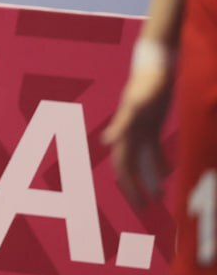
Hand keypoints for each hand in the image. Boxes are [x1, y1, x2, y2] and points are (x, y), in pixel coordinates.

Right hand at [101, 63, 171, 206]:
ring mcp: (140, 130)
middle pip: (129, 166)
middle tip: (144, 209)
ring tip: (159, 197)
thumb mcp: (136, 104)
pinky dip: (159, 163)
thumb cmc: (147, 83)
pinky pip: (153, 150)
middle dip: (135, 187)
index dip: (130, 185)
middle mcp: (130, 134)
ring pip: (142, 161)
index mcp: (125, 132)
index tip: (139, 203)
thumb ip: (121, 123)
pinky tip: (169, 174)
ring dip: (148, 178)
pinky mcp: (151, 125)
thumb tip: (105, 142)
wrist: (156, 65)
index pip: (124, 165)